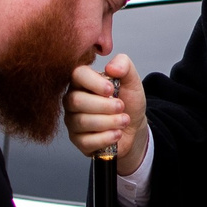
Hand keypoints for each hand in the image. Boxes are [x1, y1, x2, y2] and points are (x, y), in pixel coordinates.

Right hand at [66, 55, 147, 174]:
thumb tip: (111, 67)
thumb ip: (124, 65)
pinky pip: (86, 141)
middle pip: (76, 101)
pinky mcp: (78, 140)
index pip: (77, 75)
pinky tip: (116, 134)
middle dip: (104, 105)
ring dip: (109, 122)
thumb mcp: (132, 80)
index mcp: (83, 81)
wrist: (134, 127)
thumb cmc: (128, 102)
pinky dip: (105, 137)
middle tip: (121, 107)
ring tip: (124, 120)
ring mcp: (73, 120)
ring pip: (82, 122)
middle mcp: (73, 100)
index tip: (111, 89)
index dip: (93, 82)